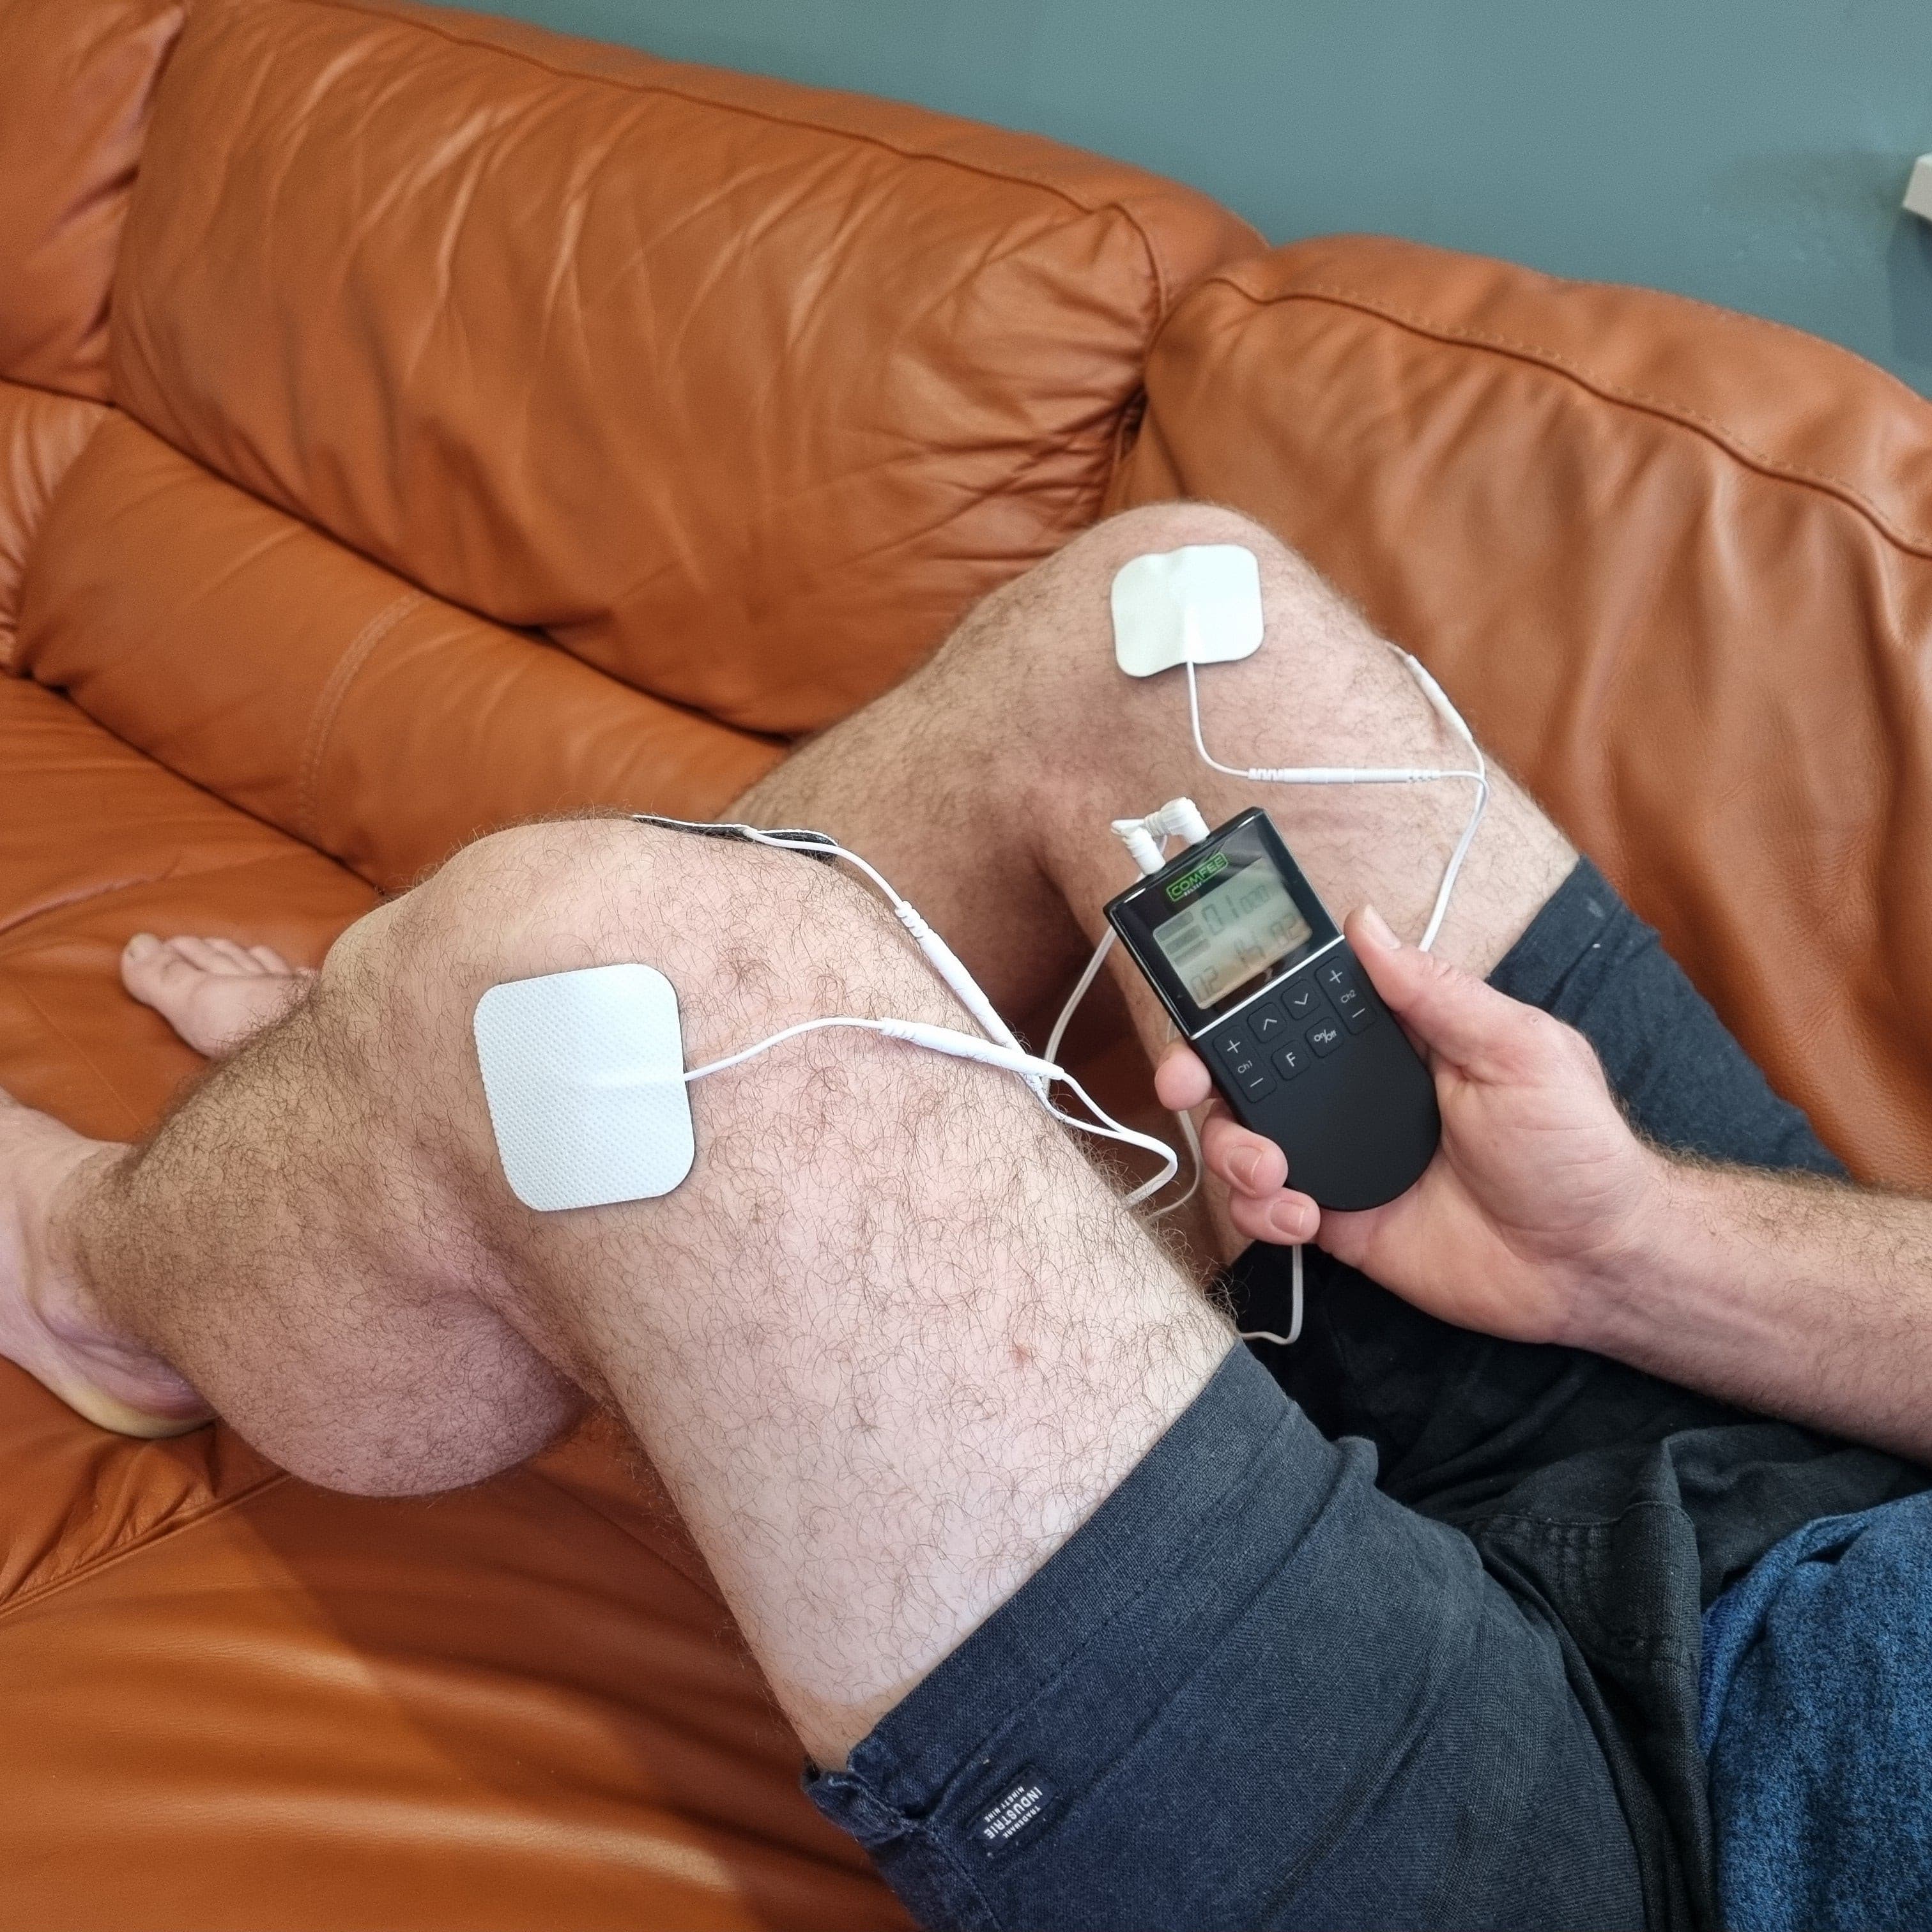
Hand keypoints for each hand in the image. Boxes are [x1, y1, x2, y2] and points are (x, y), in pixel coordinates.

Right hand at [1153, 906, 1663, 1344]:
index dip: (1241, 995)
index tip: (1201, 992)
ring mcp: (1343, 1156)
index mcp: (1397, 1039)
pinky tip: (1299, 1215)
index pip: (1301, 1001)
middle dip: (1199, 1072)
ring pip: (1244, 1139)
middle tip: (1182, 1084)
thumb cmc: (1578, 1151)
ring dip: (1232, 1149)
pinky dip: (1261, 1212)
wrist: (1595, 1265)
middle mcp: (1357, 1093)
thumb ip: (1436, 993)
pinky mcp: (1340, 1221)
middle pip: (1248, 1070)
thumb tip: (1368, 925)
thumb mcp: (1520, 1049)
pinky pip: (1268, 1209)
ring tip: (1271, 1171)